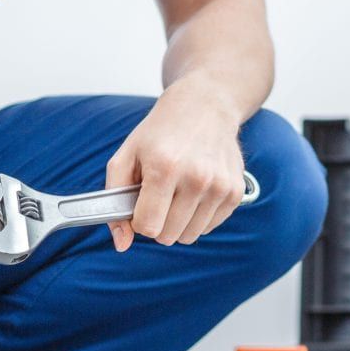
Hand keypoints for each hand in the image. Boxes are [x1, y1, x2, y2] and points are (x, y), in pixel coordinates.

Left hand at [104, 80, 247, 251]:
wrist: (205, 106)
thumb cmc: (161, 132)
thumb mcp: (126, 155)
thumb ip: (114, 200)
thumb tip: (122, 244)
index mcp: (165, 167)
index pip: (148, 227)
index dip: (139, 220)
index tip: (141, 203)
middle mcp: (196, 178)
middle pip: (168, 236)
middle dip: (158, 222)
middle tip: (159, 196)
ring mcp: (219, 186)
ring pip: (189, 236)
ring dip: (178, 222)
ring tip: (177, 193)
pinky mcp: (235, 192)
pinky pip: (208, 227)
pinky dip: (197, 216)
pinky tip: (195, 191)